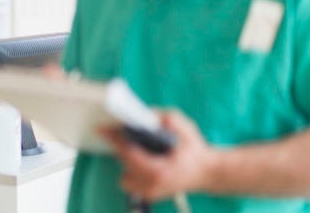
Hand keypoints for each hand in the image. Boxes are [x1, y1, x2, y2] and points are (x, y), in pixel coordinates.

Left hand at [98, 110, 216, 200]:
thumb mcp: (186, 128)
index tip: (102, 129)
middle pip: (124, 161)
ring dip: (128, 158)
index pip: (129, 153)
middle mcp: (152, 184)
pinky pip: (130, 180)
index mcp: (159, 170)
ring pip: (125, 172)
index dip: (114, 139)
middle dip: (123, 145)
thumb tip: (147, 114)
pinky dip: (132, 169)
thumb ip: (167, 119)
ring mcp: (149, 192)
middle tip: (124, 133)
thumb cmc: (196, 151)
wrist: (207, 173)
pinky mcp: (148, 194)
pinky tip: (144, 160)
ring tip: (140, 149)